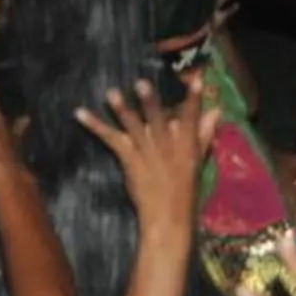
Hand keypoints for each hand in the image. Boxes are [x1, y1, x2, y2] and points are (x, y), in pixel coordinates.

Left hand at [73, 79, 211, 239]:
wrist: (168, 216)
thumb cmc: (184, 187)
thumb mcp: (198, 159)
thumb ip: (204, 133)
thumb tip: (216, 111)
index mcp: (186, 145)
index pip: (191, 118)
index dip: (193, 99)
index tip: (195, 80)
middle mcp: (166, 146)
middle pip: (157, 120)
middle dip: (149, 103)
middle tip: (141, 83)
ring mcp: (146, 153)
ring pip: (133, 127)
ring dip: (122, 110)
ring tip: (111, 93)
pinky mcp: (129, 159)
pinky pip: (110, 139)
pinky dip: (94, 125)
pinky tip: (79, 113)